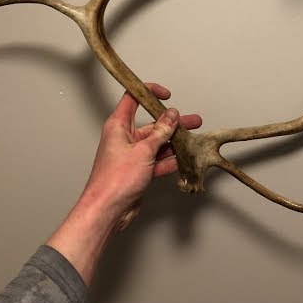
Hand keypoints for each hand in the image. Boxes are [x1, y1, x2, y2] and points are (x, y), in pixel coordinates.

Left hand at [81, 83, 203, 230]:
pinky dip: (171, 159)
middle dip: (173, 122)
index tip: (166, 95)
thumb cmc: (114, 180)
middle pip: (152, 123)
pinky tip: (185, 159)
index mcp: (118, 126)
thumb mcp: (143, 150)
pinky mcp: (139, 169)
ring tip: (194, 140)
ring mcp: (132, 154)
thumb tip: (171, 116)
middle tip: (192, 121)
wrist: (107, 210)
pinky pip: (159, 159)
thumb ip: (160, 132)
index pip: (133, 98)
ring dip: (175, 142)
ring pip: (158, 142)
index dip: (149, 92)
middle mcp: (124, 137)